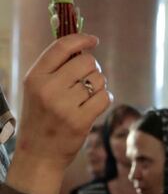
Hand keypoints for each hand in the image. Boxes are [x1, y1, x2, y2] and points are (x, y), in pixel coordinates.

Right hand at [6, 34, 111, 193]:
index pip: (61, 47)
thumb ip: (56, 68)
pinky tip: (94, 106)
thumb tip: (84, 45)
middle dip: (93, 69)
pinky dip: (105, 99)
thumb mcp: (38, 89)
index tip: (93, 40)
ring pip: (99, 80)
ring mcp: (64, 105)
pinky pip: (105, 97)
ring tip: (86, 98)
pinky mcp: (80, 120)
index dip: (81, 39)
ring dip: (99, 86)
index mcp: (35, 77)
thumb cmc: (42, 117)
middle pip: (87, 62)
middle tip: (87, 81)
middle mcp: (48, 88)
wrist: (38, 154)